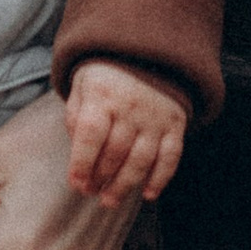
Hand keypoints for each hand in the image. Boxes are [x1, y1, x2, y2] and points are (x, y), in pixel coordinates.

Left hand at [64, 60, 187, 209]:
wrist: (146, 49)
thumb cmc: (105, 75)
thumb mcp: (82, 86)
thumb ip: (75, 118)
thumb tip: (77, 155)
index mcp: (102, 95)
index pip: (90, 135)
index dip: (82, 163)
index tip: (76, 184)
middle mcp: (131, 106)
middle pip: (115, 152)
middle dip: (100, 178)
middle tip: (91, 193)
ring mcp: (155, 116)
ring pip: (141, 159)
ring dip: (125, 185)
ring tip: (110, 200)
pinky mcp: (175, 123)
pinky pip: (171, 156)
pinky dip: (161, 178)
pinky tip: (148, 194)